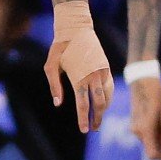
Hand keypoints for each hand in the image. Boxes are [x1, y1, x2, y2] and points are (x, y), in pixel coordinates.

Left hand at [45, 1, 112, 132]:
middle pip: (99, 103)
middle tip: (92, 129)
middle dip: (97, 118)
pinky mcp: (106, 68)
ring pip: (107, 96)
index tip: (84, 130)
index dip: (84, 118)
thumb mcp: (50, 66)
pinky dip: (109, 98)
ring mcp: (102, 72)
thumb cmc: (59, 48)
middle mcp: (93, 76)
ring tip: (98, 120)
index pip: (83, 104)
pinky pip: (110, 87)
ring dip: (104, 110)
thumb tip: (58, 104)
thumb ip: (54, 86)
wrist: (76, 29)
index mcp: (79, 77)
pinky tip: (104, 104)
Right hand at [129, 76, 160, 159]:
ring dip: (159, 135)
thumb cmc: (158, 97)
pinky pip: (146, 134)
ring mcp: (134, 129)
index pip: (153, 154)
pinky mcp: (134, 125)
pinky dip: (154, 131)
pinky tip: (157, 117)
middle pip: (153, 146)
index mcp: (146, 130)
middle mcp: (137, 132)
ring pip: (150, 140)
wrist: (142, 84)